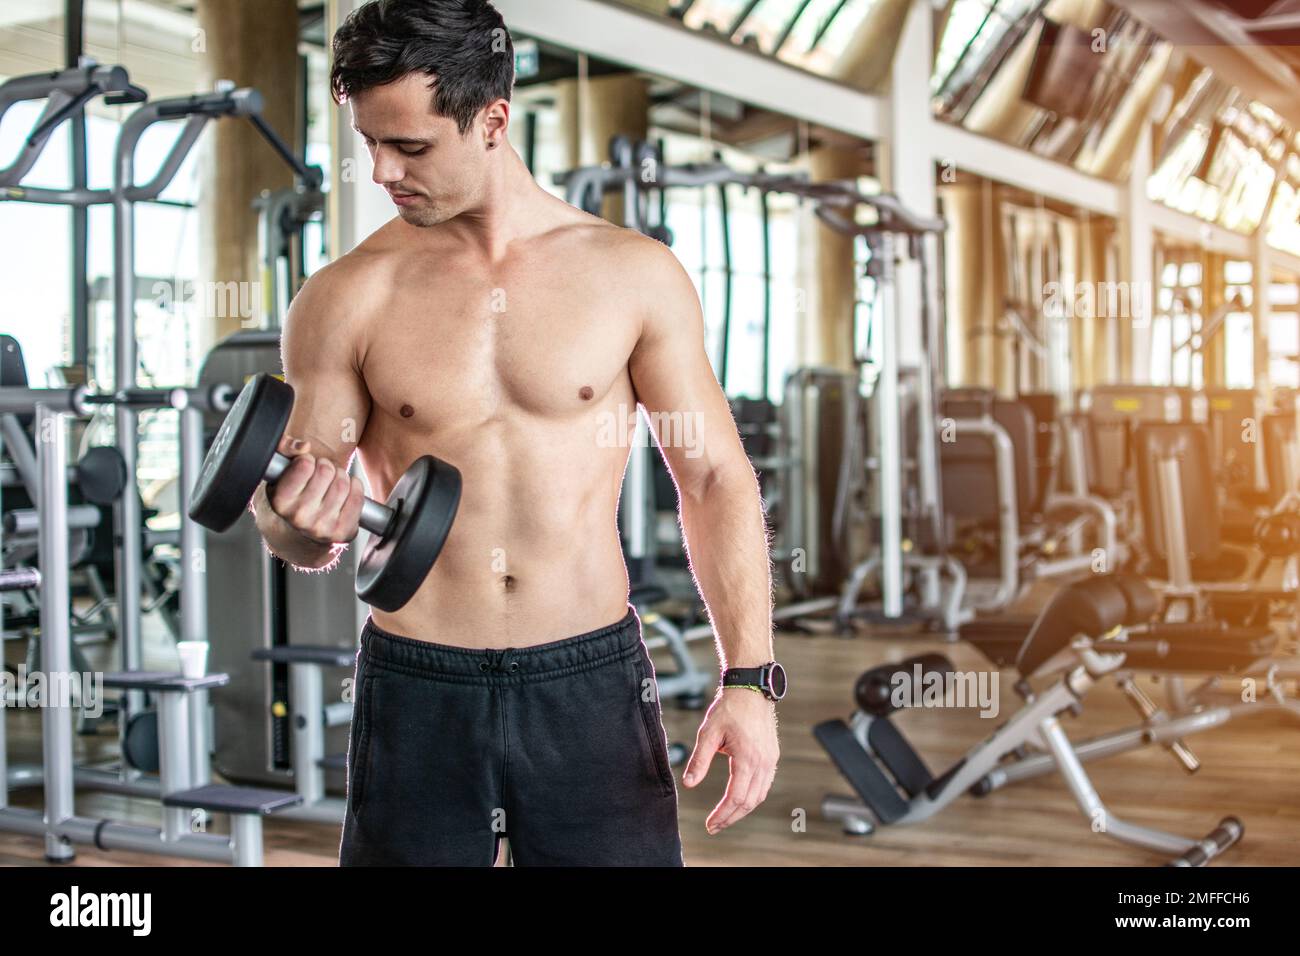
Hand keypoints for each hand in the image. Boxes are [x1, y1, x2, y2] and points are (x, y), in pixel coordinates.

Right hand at [265, 436, 365, 545]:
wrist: (301, 534)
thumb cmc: (293, 497)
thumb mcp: (280, 472)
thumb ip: (283, 448)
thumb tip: (303, 446)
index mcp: (280, 502)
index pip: (305, 465)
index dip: (308, 460)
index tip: (306, 466)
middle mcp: (299, 517)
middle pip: (326, 471)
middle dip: (327, 466)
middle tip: (322, 473)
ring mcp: (322, 527)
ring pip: (343, 483)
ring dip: (341, 476)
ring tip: (333, 482)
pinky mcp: (342, 532)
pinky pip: (358, 498)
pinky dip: (355, 487)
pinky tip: (346, 490)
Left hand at [681, 686, 778, 833]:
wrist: (750, 689)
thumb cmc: (729, 708)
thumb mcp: (708, 733)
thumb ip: (699, 760)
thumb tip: (689, 784)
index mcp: (747, 758)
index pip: (736, 797)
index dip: (723, 814)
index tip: (710, 825)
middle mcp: (763, 762)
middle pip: (749, 801)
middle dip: (731, 817)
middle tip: (714, 826)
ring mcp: (770, 759)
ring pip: (759, 795)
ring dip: (743, 809)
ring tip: (725, 817)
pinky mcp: (772, 756)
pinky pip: (764, 784)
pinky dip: (752, 796)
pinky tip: (740, 799)